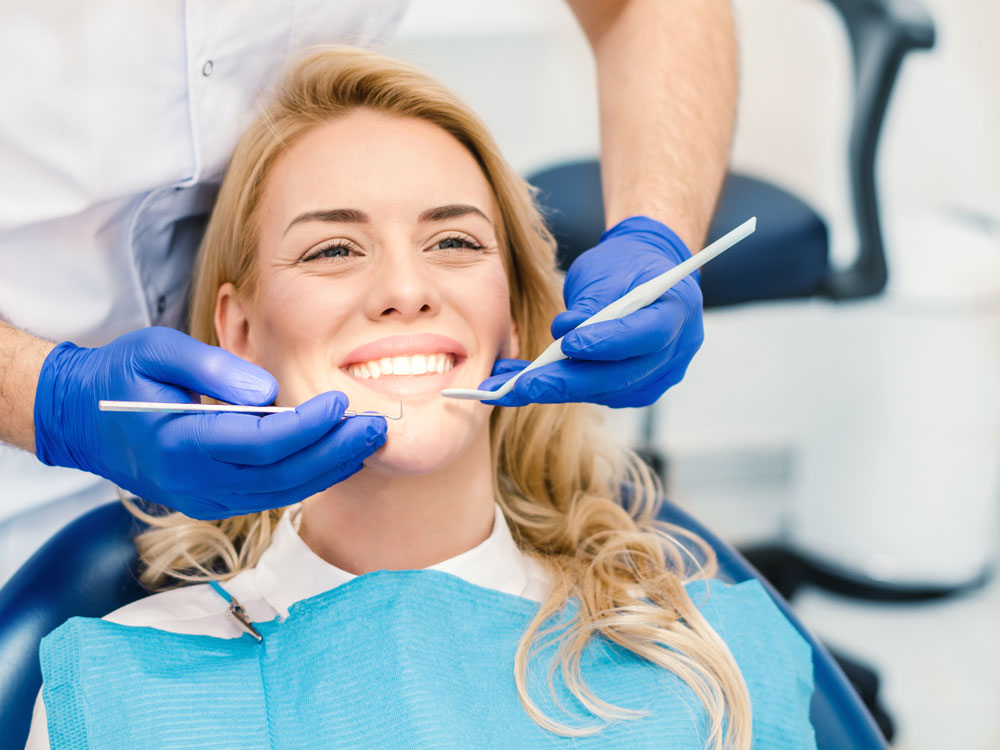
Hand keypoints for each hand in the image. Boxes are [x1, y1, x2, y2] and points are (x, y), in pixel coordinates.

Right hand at [33, 327, 385, 518]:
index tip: (341, 401)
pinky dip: (309, 478)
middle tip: (376, 426)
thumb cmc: (123, 374)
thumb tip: (270, 392)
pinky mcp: (214, 502)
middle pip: (281, 473)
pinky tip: (339, 457)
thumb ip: (212, 366)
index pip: (259, 442)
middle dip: (335, 450)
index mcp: (180, 444)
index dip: (307, 426)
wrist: (85, 420)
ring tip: (369, 440)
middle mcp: (195, 482)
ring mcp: (205, 499)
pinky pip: (272, 495)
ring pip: (282, 491)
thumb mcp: (157, 350)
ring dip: (331, 467)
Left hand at [478, 216, 703, 407]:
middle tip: (521, 386)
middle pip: (621, 376)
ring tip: (504, 386)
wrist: (643, 274)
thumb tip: (563, 332)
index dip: (607, 343)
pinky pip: (594, 392)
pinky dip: (557, 387)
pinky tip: (519, 382)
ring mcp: (657, 376)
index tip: (566, 344)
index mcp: (678, 310)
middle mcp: (675, 352)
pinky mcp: (634, 390)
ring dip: (552, 388)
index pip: (646, 335)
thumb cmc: (626, 264)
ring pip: (602, 390)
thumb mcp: (608, 268)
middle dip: (566, 382)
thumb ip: (592, 302)